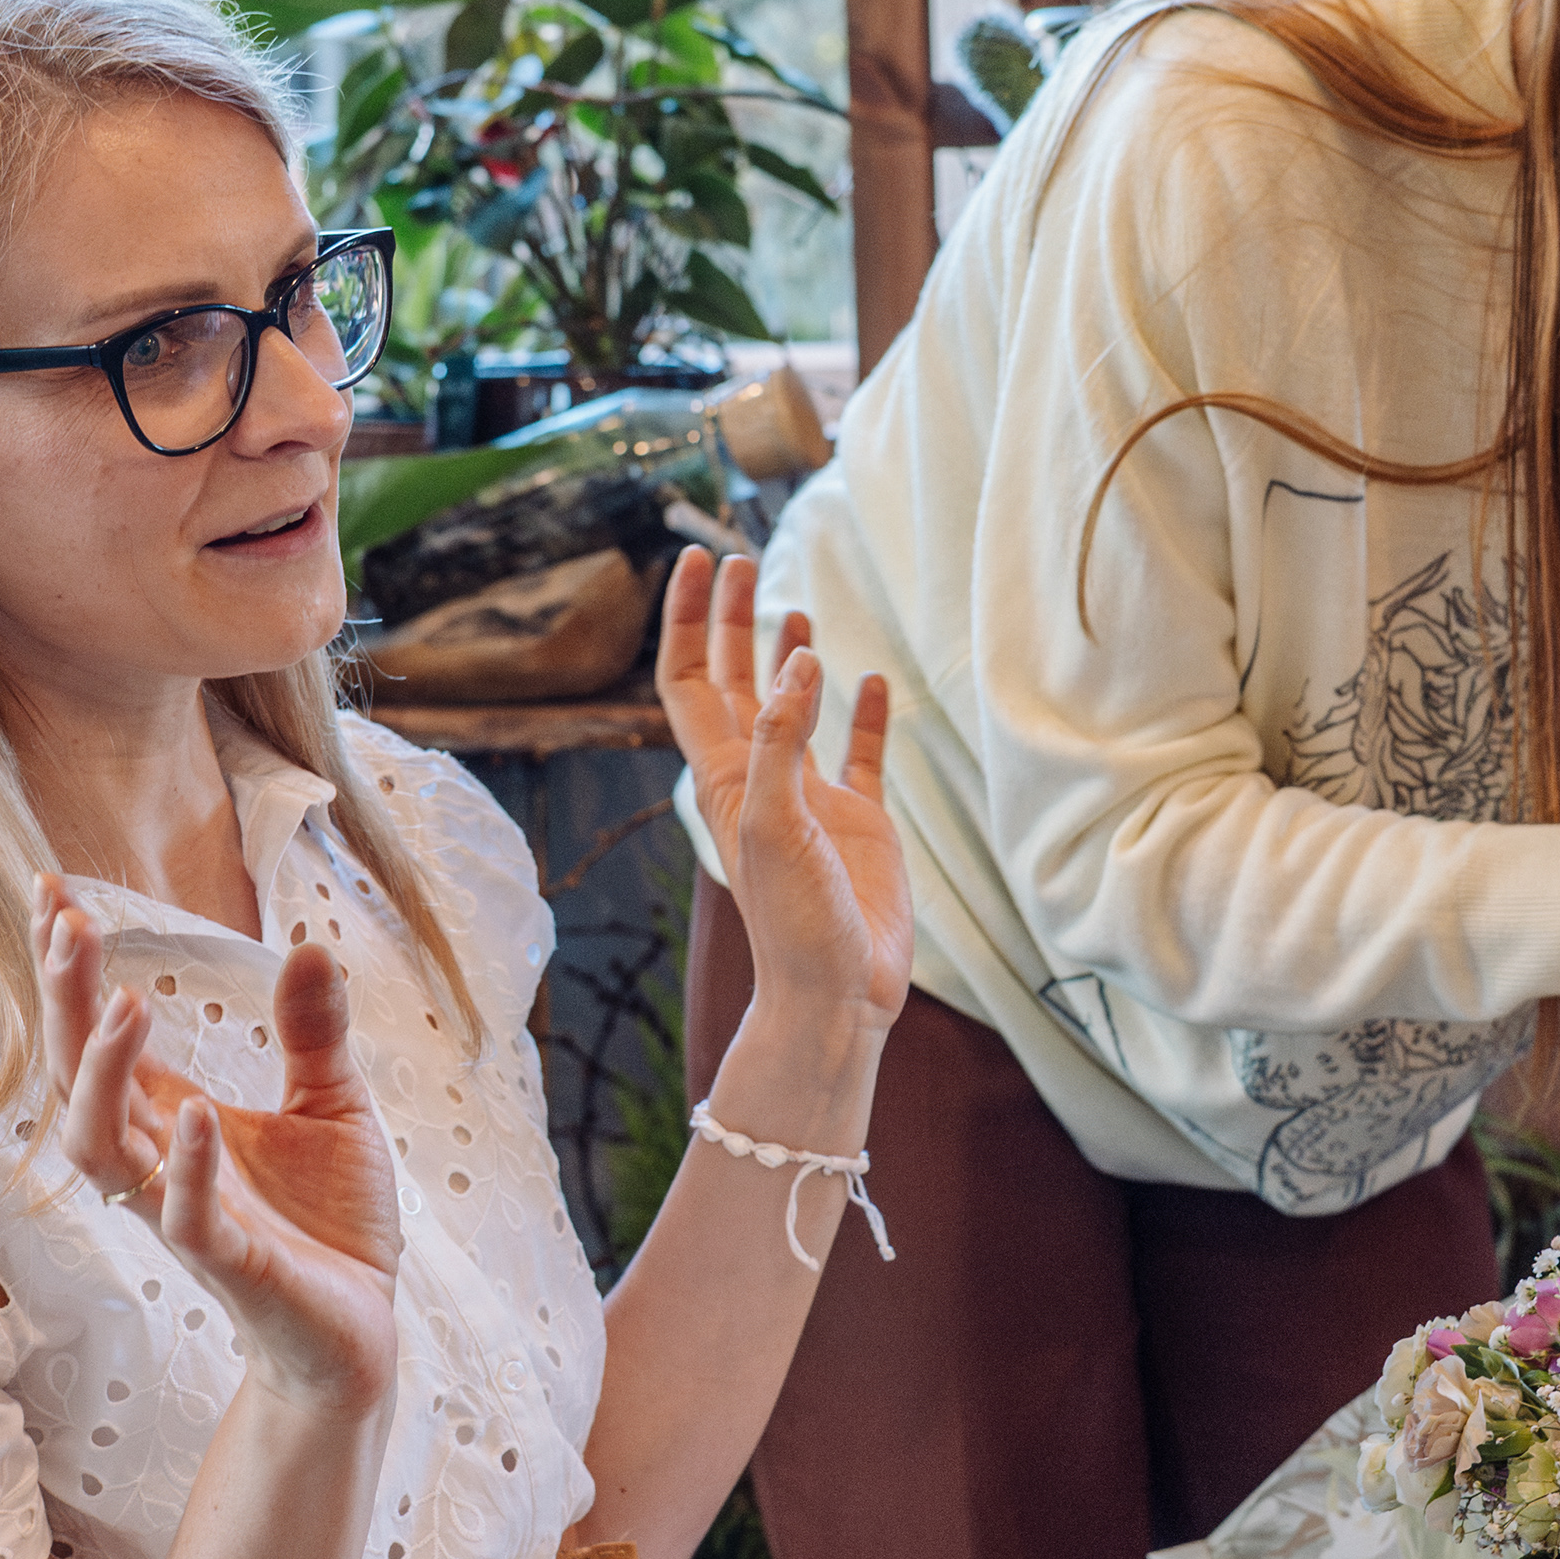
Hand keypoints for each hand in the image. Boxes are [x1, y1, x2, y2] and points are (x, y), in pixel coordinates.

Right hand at [34, 880, 400, 1408]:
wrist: (358, 1332)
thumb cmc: (329, 1224)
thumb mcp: (333, 1105)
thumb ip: (312, 1033)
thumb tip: (309, 945)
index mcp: (173, 1117)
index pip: (97, 1035)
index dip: (70, 970)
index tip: (53, 891)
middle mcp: (158, 1160)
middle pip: (76, 1076)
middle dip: (65, 1001)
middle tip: (66, 921)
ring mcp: (185, 1213)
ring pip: (102, 1147)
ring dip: (105, 1076)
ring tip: (126, 1001)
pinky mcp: (231, 1265)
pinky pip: (185, 1218)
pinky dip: (187, 1165)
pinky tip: (197, 1111)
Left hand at [656, 549, 910, 1043]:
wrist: (838, 998)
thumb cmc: (796, 923)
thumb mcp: (776, 826)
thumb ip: (782, 742)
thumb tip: (798, 660)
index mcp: (725, 777)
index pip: (690, 680)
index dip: (686, 619)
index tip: (697, 560)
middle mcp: (762, 780)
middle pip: (733, 682)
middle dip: (731, 621)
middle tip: (741, 560)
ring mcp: (811, 800)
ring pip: (791, 713)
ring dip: (789, 662)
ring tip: (795, 613)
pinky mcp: (860, 823)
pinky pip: (859, 756)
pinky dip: (864, 716)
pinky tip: (872, 682)